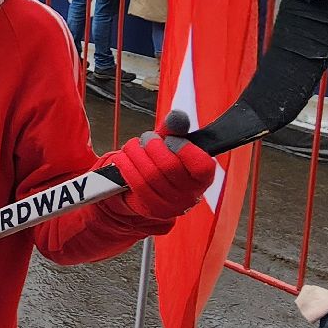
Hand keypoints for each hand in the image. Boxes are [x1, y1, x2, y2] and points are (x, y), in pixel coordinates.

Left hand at [99, 122, 217, 227]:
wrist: (145, 191)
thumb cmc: (162, 163)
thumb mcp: (170, 145)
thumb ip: (175, 131)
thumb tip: (177, 118)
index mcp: (203, 178)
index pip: (201, 165)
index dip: (183, 148)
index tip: (170, 139)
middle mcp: (191, 195)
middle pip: (170, 166)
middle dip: (153, 146)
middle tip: (147, 138)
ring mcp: (172, 206)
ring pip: (150, 174)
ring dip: (136, 153)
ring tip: (133, 146)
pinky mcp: (152, 209)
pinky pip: (136, 184)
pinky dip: (126, 166)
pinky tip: (123, 158)